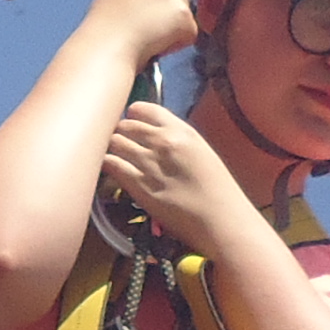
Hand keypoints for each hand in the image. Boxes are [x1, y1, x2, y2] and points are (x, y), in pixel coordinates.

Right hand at [84, 0, 196, 64]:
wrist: (108, 43)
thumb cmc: (103, 28)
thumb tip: (140, 4)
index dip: (165, 0)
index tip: (158, 13)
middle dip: (175, 12)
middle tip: (157, 30)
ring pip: (186, 16)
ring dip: (175, 30)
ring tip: (151, 39)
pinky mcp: (185, 17)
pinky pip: (188, 35)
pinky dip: (176, 45)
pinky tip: (156, 46)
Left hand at [98, 100, 266, 256]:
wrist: (221, 220)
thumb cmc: (218, 190)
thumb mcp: (201, 153)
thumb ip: (177, 141)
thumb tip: (155, 136)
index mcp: (182, 131)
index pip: (144, 109)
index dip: (133, 116)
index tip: (132, 124)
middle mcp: (163, 142)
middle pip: (125, 125)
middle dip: (120, 133)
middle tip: (122, 145)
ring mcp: (149, 162)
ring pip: (114, 142)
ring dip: (111, 149)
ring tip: (116, 158)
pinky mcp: (138, 185)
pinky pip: (111, 164)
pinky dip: (108, 164)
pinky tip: (111, 171)